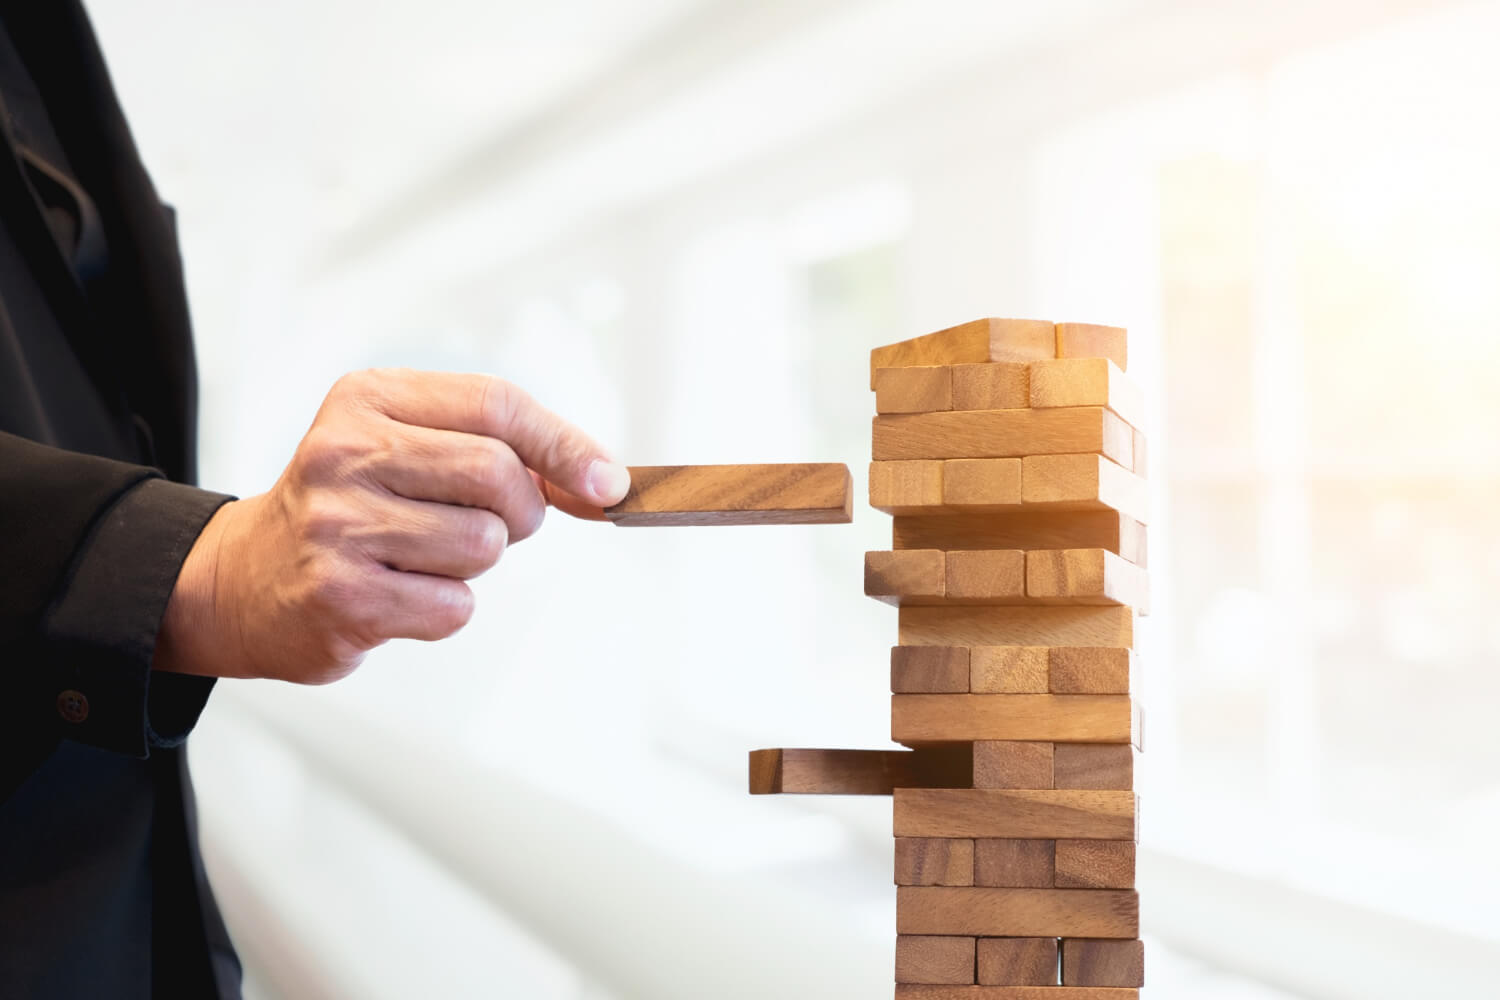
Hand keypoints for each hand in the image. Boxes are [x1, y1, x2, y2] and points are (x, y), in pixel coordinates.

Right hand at [152, 369, 629, 682]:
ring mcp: (338, 526)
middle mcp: (343, 453)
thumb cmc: (351, 506)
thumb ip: (502, 448)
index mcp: (367, 399)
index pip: (495, 405)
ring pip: (482, 544)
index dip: (564, 446)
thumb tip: (602, 480)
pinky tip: (397, 593)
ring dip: (474, 562)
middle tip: (490, 523)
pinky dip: (444, 608)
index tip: (607, 482)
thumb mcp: (407, 446)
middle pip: (498, 473)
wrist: (243, 579)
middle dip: (520, 510)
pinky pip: (454, 607)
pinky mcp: (342, 598)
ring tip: (420, 555)